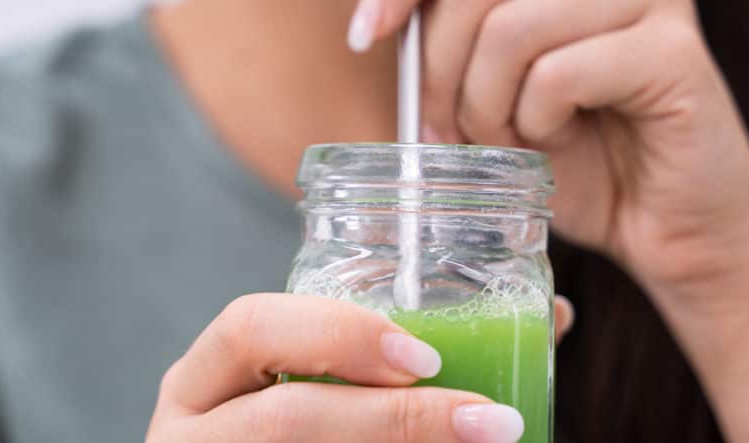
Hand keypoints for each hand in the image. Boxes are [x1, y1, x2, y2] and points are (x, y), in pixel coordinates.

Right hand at [146, 293, 572, 442]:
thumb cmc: (303, 427)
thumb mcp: (323, 387)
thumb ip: (404, 358)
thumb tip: (554, 318)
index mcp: (206, 380)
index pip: (249, 326)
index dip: (336, 334)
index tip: (423, 355)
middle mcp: (195, 434)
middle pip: (280, 420)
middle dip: (392, 420)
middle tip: (487, 421)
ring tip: (490, 441)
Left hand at [351, 0, 748, 300]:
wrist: (676, 235)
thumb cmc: (586, 166)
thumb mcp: (491, 91)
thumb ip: (445, 26)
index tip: (366, 33)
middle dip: (441, 73)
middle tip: (457, 133)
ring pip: (509, 29)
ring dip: (488, 107)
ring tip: (513, 144)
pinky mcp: (676, 50)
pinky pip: (557, 74)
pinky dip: (536, 124)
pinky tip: (561, 145)